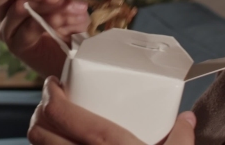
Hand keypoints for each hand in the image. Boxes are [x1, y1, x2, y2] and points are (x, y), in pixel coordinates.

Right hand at [0, 0, 89, 77]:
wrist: (76, 51)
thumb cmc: (68, 18)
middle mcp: (4, 6)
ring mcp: (7, 26)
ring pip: (16, 7)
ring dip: (47, 5)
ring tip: (71, 9)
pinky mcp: (16, 45)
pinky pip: (27, 29)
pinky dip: (48, 21)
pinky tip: (62, 21)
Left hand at [28, 76, 196, 144]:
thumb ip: (181, 137)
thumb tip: (187, 119)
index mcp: (108, 143)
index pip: (59, 112)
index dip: (49, 95)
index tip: (54, 86)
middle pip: (38, 131)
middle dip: (39, 113)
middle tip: (52, 105)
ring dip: (42, 137)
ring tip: (55, 129)